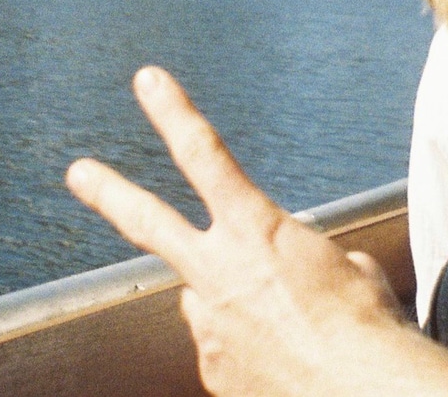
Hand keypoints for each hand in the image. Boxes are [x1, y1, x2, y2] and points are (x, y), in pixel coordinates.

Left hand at [67, 66, 447, 396]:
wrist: (359, 392)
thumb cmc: (366, 333)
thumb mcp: (350, 270)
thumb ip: (315, 256)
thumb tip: (314, 268)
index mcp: (256, 231)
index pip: (205, 155)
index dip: (172, 113)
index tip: (148, 82)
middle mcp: (219, 273)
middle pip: (150, 221)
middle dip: (111, 193)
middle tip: (80, 172)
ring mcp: (208, 324)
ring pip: (201, 298)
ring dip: (228, 301)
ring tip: (280, 324)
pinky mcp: (211, 369)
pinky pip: (222, 347)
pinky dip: (245, 348)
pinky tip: (280, 357)